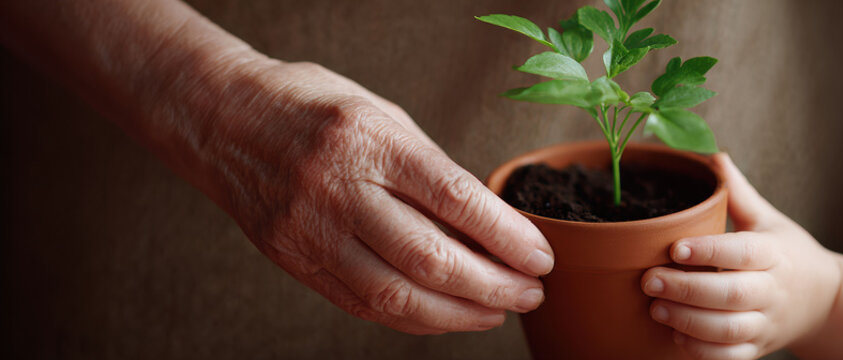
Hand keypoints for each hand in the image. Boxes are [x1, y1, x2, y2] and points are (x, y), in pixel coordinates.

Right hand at [198, 59, 553, 333]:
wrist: (221, 118)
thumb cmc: (313, 107)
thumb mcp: (382, 116)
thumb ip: (431, 171)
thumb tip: (489, 228)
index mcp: (370, 141)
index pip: (455, 199)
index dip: (506, 236)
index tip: (541, 256)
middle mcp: (338, 188)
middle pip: (430, 257)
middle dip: (493, 286)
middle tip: (530, 293)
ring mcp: (310, 230)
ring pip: (396, 294)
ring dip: (458, 314)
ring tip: (496, 312)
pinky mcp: (294, 261)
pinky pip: (362, 304)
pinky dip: (413, 317)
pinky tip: (446, 316)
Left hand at [641, 154, 840, 358]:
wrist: (825, 301)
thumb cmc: (787, 253)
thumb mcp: (768, 219)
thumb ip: (738, 193)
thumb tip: (712, 154)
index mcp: (774, 253)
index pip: (743, 252)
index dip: (709, 251)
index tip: (675, 247)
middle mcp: (772, 290)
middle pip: (732, 294)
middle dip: (687, 289)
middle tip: (649, 279)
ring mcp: (766, 323)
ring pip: (729, 329)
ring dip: (689, 321)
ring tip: (656, 307)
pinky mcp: (758, 348)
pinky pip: (730, 357)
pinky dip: (702, 351)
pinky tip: (675, 335)